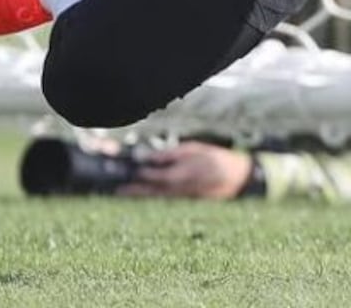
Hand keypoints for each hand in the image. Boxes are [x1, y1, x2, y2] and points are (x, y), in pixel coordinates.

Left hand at [117, 142, 253, 199]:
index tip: (125, 167)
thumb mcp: (194, 149)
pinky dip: (149, 196)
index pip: (156, 174)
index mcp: (184, 173)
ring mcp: (181, 197)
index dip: (140, 171)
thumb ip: (171, 155)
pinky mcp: (182, 201)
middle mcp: (180, 188)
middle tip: (116, 187)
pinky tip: (138, 194)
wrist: (234, 179)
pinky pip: (162, 199)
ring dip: (138, 193)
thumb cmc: (214, 158)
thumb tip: (149, 158)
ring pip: (154, 196)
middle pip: (151, 189)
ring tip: (120, 191)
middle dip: (134, 187)